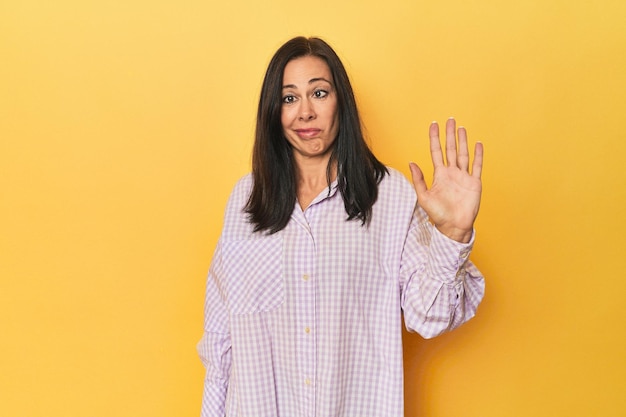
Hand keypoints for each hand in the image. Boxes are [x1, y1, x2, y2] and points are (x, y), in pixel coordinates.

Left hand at [409, 118, 482, 242]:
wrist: (453, 227)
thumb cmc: (438, 214)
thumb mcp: (424, 197)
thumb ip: (418, 180)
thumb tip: (411, 162)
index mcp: (439, 175)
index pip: (436, 151)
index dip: (434, 138)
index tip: (433, 125)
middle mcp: (452, 173)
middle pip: (450, 149)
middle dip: (449, 134)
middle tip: (450, 120)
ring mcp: (464, 177)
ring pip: (463, 154)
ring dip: (463, 141)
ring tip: (461, 128)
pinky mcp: (474, 183)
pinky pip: (477, 166)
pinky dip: (478, 155)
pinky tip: (478, 144)